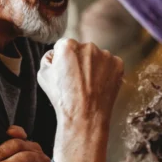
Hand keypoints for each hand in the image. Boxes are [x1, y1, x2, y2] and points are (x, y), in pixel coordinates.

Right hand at [38, 38, 123, 161]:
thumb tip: (55, 53)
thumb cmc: (63, 98)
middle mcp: (88, 46)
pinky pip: (110, 64)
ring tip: (89, 85)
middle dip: (80, 61)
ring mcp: (106, 55)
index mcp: (68, 46)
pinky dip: (106, 72)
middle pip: (82, 50)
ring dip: (94, 66)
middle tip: (77, 80)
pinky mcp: (118, 64)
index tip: (65, 70)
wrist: (85, 115)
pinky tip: (99, 85)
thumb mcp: (43, 75)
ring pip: (98, 57)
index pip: (64, 45)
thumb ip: (48, 57)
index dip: (63, 59)